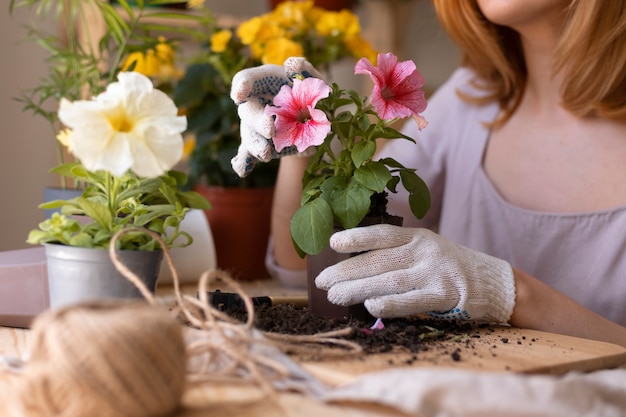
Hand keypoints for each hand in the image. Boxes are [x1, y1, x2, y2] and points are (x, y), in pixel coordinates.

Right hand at [230, 57, 322, 176]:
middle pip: (248, 110)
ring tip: (266, 154)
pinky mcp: (261, 144)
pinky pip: (247, 154)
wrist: (318, 121)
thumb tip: (292, 66)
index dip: (242, 85)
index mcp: (264, 81)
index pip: (246, 79)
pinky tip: (242, 171)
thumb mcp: (315, 80)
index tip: (239, 94)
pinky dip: (244, 162)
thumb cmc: (313, 93)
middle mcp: (255, 103)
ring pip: (248, 134)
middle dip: (257, 121)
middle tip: (271, 130)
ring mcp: (255, 126)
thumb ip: (306, 70)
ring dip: (255, 144)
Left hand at [315, 224, 515, 323]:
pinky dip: (389, 304)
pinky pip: (411, 300)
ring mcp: (434, 273)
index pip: (382, 234)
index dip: (356, 237)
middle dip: (346, 271)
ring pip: (388, 280)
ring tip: (334, 296)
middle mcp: (424, 251)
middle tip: (322, 282)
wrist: (494, 282)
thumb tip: (355, 269)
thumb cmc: (450, 267)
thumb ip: (398, 255)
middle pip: (378, 260)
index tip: (332, 244)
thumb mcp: (426, 249)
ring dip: (357, 288)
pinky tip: (370, 307)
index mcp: (417, 237)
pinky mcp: (445, 295)